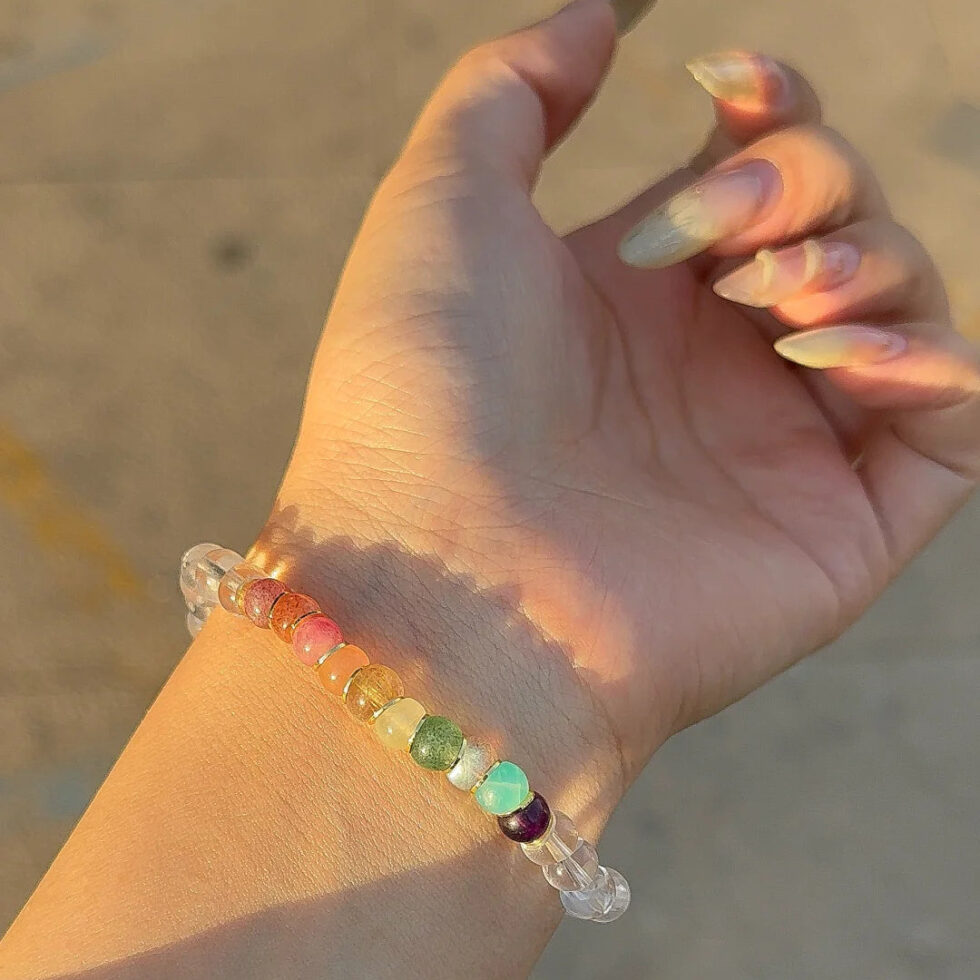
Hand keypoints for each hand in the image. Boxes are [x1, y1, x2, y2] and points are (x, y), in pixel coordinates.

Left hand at [259, 0, 978, 802]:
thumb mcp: (440, 200)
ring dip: (860, 258)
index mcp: (634, 293)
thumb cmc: (422, 388)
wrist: (440, 571)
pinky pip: (951, 424)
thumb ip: (512, 91)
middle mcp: (709, 366)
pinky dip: (926, 363)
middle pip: (835, 218)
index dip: (768, 104)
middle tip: (712, 239)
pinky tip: (831, 355)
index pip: (752, 172)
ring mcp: (776, 446)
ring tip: (771, 298)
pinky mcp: (836, 528)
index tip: (725, 81)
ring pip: (901, 306)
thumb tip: (601, 17)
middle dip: (800, 180)